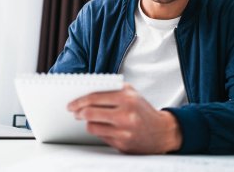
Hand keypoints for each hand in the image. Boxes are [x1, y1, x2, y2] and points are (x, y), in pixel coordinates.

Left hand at [67, 83, 182, 153]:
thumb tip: (86, 93)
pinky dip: (98, 130)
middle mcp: (125, 115)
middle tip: (75, 111)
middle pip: (89, 113)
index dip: (79, 100)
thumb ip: (111, 90)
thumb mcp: (132, 93)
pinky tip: (102, 126)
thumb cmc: (143, 110)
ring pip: (92, 126)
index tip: (71, 104)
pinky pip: (100, 136)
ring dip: (88, 122)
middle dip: (78, 112)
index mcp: (126, 98)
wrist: (162, 132)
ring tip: (89, 118)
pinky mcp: (122, 144)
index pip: (95, 97)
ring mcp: (123, 131)